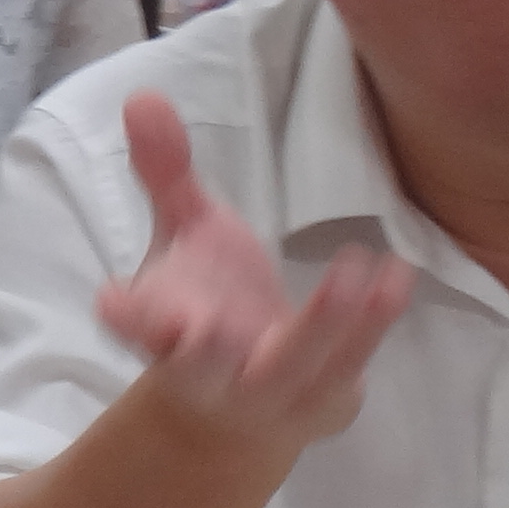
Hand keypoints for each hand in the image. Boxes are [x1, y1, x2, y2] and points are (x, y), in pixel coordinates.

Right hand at [96, 92, 412, 452]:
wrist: (245, 410)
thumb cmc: (207, 307)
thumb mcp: (186, 239)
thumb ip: (167, 175)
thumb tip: (144, 97)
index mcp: (165, 334)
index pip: (138, 329)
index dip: (127, 320)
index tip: (111, 304)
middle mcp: (211, 374)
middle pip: (204, 367)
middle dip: (205, 352)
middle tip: (210, 327)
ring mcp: (269, 395)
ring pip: (290, 366)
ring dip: (322, 323)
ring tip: (353, 268)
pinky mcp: (323, 401)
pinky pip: (348, 364)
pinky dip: (372, 323)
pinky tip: (396, 275)